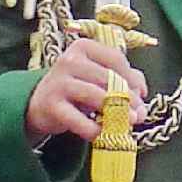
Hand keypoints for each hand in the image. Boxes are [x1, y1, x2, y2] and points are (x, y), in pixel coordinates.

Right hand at [26, 34, 149, 146]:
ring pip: (96, 96)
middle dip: (128, 98)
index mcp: (83, 47)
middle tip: (138, 114)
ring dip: (116, 112)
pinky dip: (95, 129)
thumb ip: (124, 79)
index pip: (116, 59)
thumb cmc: (76, 86)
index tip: (141, 95)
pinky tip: (103, 134)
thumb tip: (142, 94)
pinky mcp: (51, 106)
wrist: (39, 103)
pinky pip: (80, 120)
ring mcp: (59, 82)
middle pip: (108, 78)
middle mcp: (69, 60)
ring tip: (126, 124)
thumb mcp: (98, 76)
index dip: (132, 78)